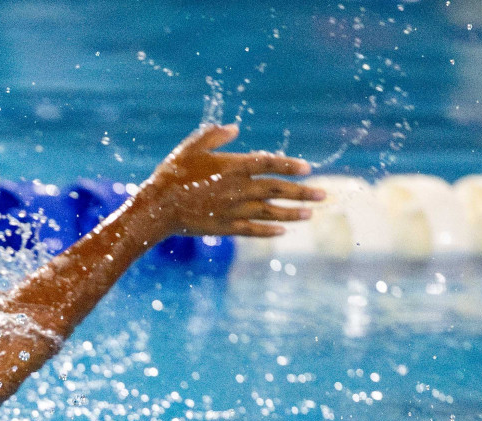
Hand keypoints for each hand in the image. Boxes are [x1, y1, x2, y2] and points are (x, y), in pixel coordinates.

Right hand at [136, 123, 323, 237]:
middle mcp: (239, 189)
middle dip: (303, 192)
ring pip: (270, 212)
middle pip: (278, 190)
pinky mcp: (225, 227)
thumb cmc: (173, 174)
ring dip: (293, 213)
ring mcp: (233, 210)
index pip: (269, 164)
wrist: (157, 208)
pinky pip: (253, 229)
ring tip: (311, 214)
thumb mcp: (191, 147)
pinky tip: (283, 231)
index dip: (289, 165)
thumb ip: (214, 135)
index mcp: (233, 167)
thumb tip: (236, 128)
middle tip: (324, 194)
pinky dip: (269, 230)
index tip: (308, 168)